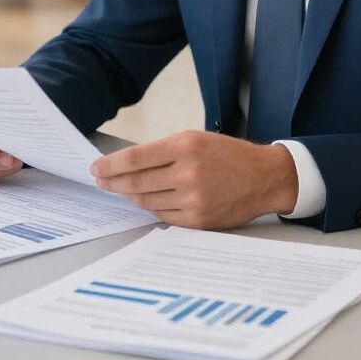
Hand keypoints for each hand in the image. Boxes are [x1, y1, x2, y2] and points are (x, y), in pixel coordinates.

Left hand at [90, 131, 298, 229]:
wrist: (264, 178)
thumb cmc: (229, 155)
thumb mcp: (197, 139)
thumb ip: (165, 151)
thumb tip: (130, 164)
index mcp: (186, 146)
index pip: (136, 158)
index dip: (112, 165)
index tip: (97, 168)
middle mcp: (188, 173)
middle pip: (137, 182)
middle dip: (114, 182)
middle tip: (102, 181)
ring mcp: (193, 199)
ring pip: (147, 201)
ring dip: (130, 196)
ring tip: (121, 190)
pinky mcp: (198, 220)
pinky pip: (163, 215)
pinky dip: (150, 208)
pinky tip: (144, 201)